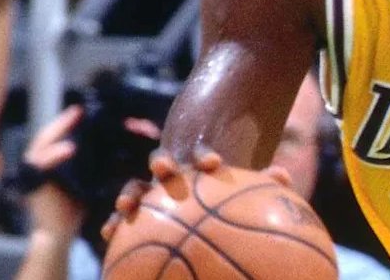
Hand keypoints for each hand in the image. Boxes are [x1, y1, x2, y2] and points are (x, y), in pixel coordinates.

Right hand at [22, 105, 86, 235]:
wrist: (59, 233)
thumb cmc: (73, 206)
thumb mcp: (83, 179)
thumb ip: (88, 161)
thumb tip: (110, 141)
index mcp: (48, 160)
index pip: (55, 134)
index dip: (67, 121)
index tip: (82, 110)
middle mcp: (36, 163)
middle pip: (47, 135)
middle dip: (63, 121)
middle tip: (79, 110)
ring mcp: (32, 172)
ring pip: (42, 144)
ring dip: (58, 131)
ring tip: (74, 119)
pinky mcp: (32, 183)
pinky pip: (41, 165)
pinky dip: (55, 155)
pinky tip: (69, 148)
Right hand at [99, 147, 295, 241]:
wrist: (202, 205)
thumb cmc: (227, 196)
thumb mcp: (245, 190)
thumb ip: (263, 182)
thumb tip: (281, 174)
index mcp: (198, 167)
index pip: (200, 155)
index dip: (204, 156)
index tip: (212, 163)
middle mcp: (173, 175)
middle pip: (163, 164)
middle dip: (162, 163)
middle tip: (165, 169)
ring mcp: (152, 193)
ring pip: (137, 188)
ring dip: (131, 193)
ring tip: (127, 205)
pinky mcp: (136, 214)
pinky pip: (124, 218)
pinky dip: (115, 223)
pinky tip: (109, 235)